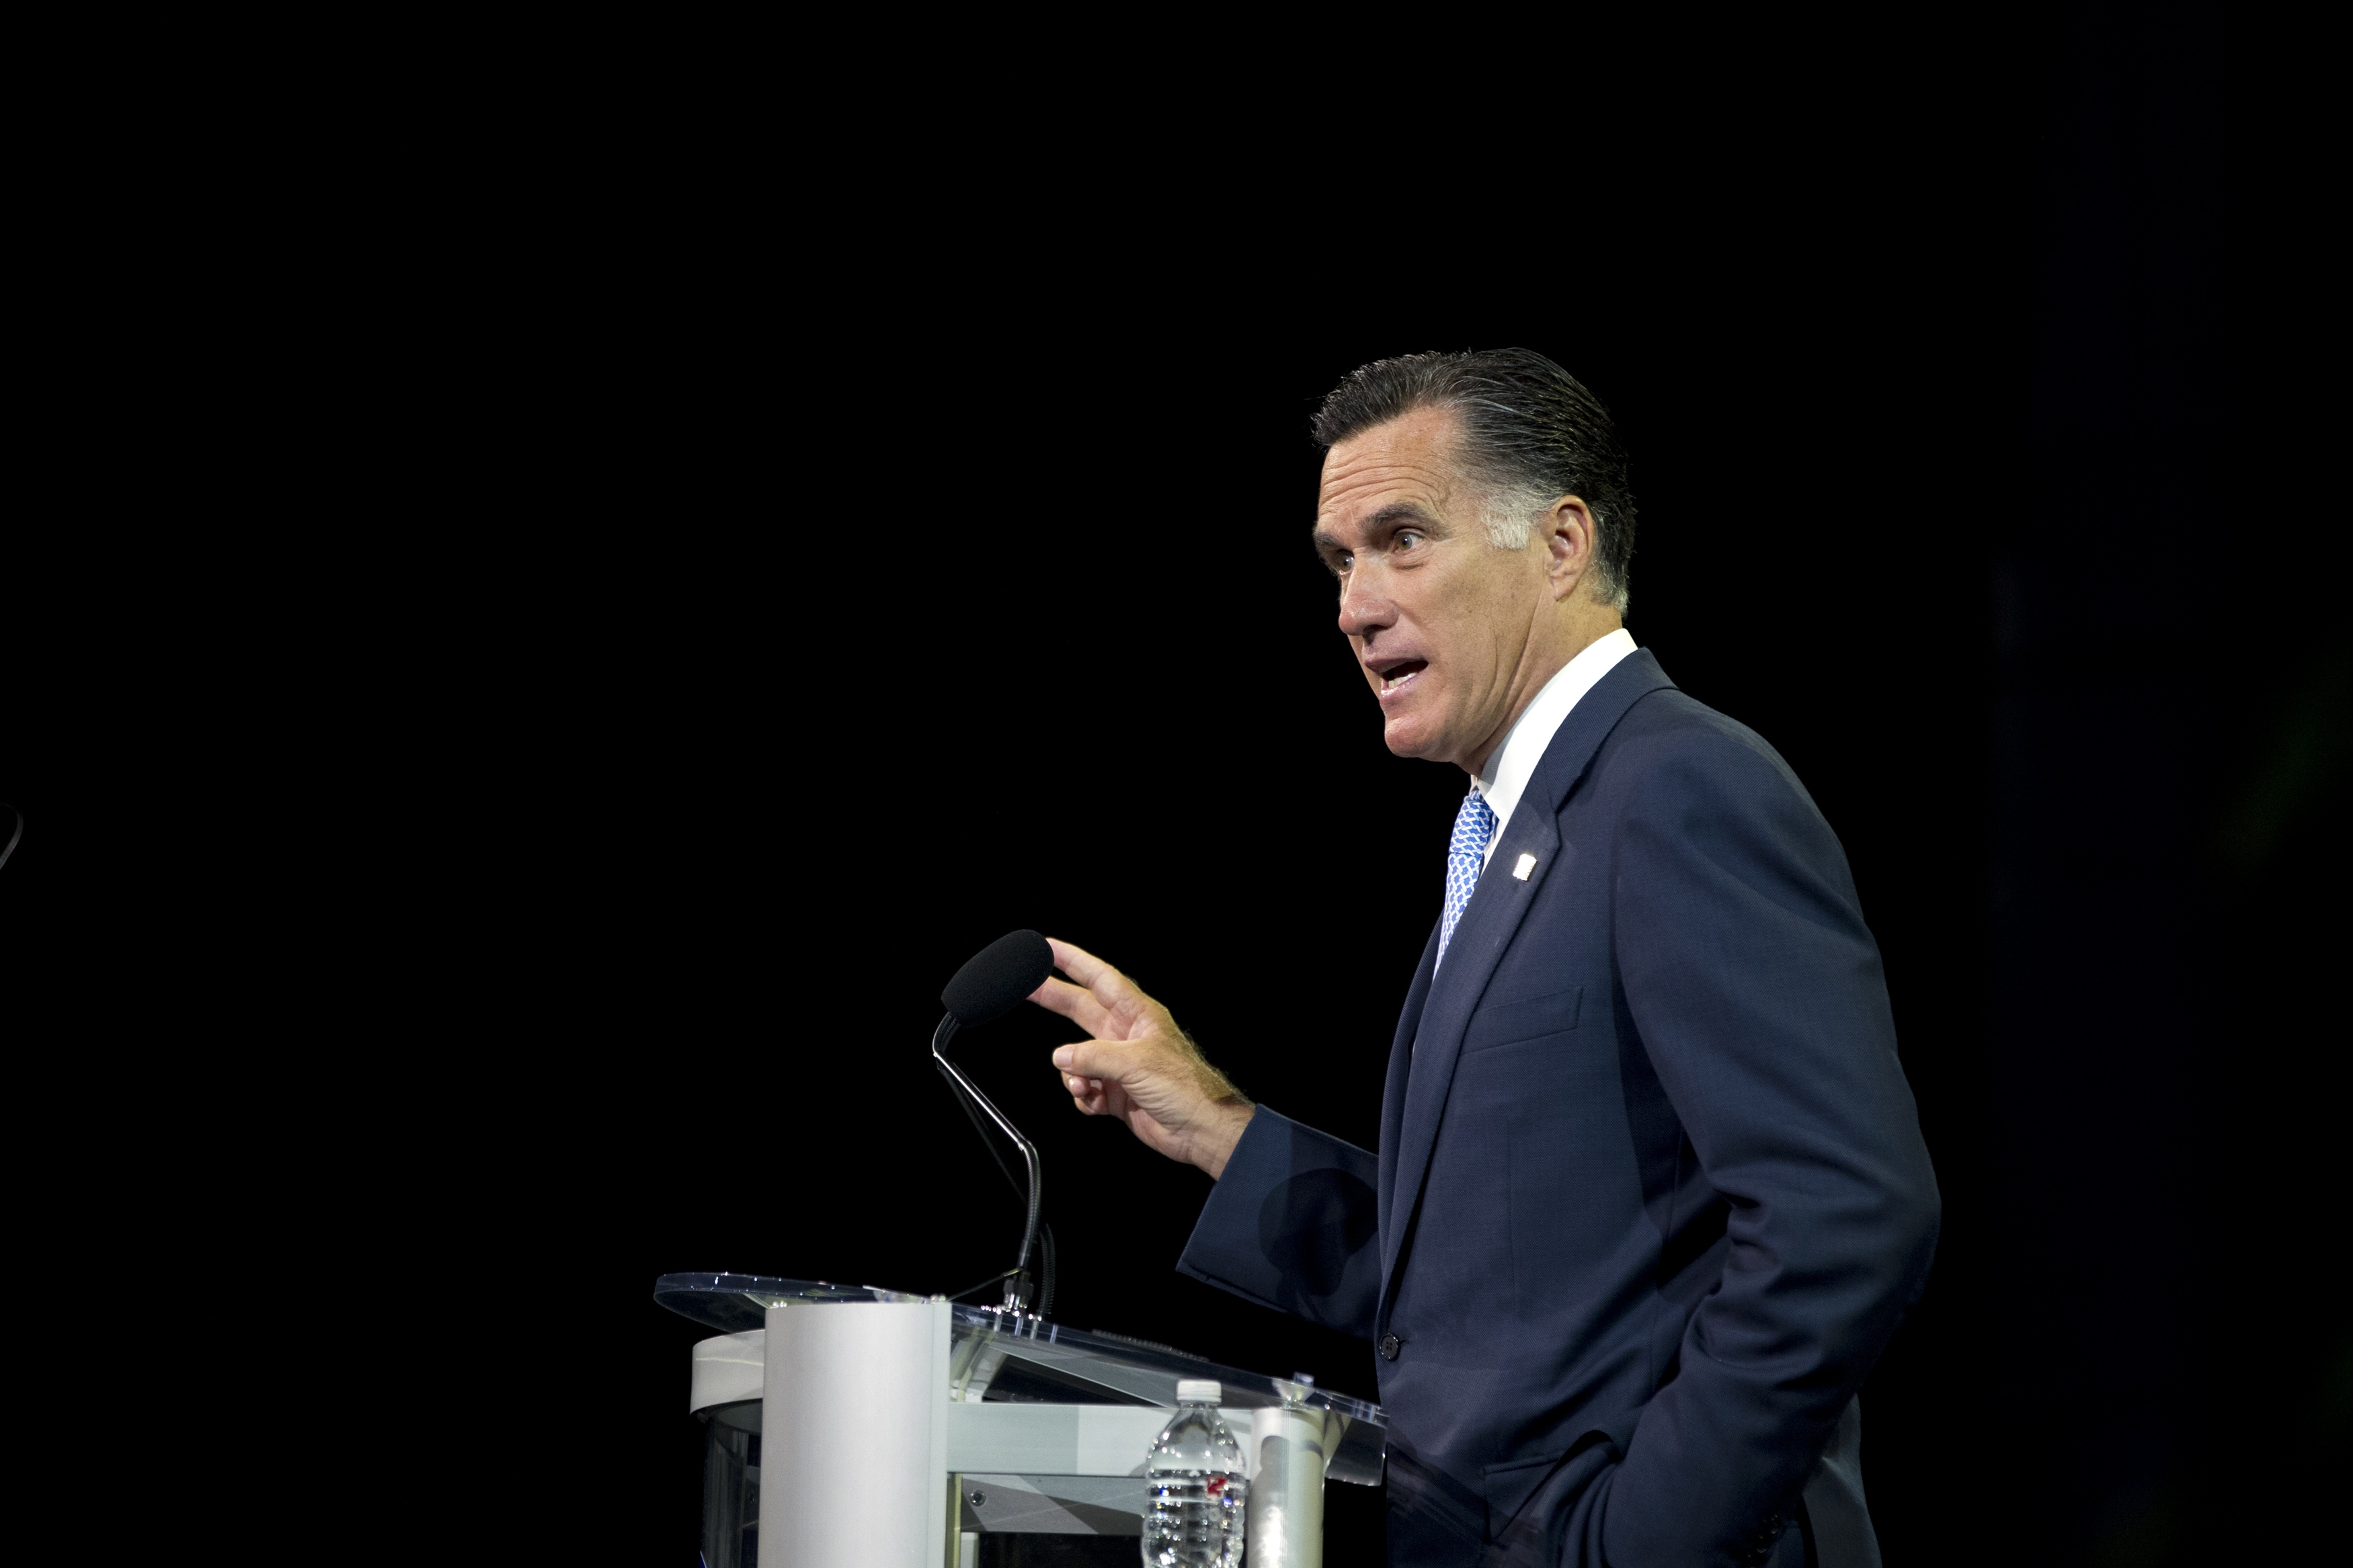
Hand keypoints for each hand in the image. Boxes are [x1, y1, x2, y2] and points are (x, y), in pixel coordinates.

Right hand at [1027, 937, 1254, 1178]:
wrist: (1199, 1129)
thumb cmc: (1184, 1088)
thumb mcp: (1135, 1063)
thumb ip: (1093, 1056)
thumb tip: (1061, 1057)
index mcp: (1137, 1015)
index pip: (1099, 978)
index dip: (1073, 960)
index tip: (1047, 948)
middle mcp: (1125, 1035)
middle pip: (1080, 1009)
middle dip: (1053, 999)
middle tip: (1024, 988)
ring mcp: (1119, 1064)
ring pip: (1076, 1058)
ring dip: (1072, 1073)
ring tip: (1084, 1085)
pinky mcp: (1115, 1092)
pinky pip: (1083, 1088)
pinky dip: (1082, 1097)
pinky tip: (1095, 1102)